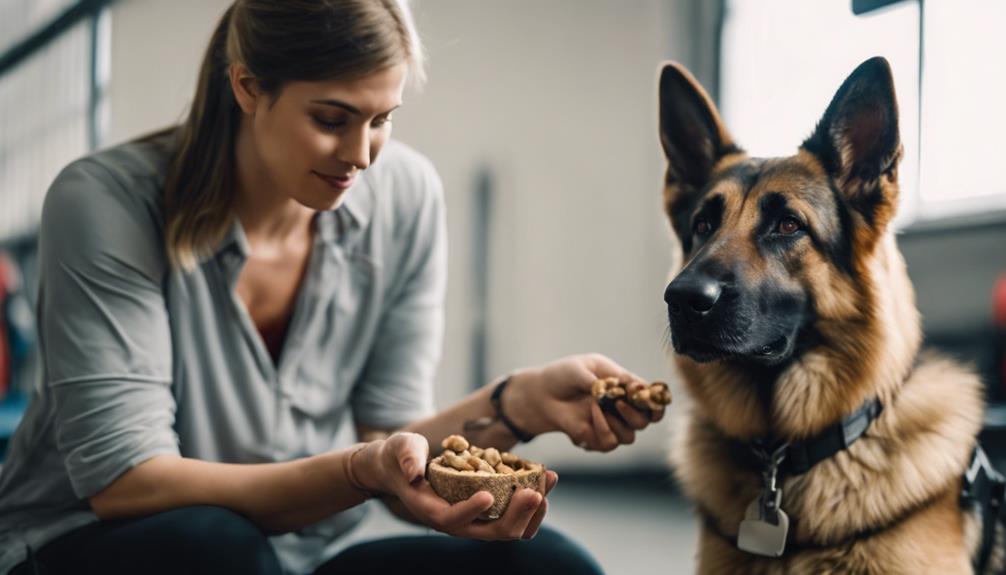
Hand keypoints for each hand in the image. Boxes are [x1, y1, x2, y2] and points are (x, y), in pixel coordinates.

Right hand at [353, 432, 558, 539]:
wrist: (403, 469)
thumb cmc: (401, 457)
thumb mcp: (400, 449)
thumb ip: (407, 457)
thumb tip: (414, 472)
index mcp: (431, 510)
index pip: (452, 519)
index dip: (470, 511)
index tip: (489, 495)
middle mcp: (455, 522)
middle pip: (490, 533)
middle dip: (516, 515)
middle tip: (534, 491)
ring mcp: (474, 520)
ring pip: (508, 529)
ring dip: (532, 511)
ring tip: (548, 480)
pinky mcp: (488, 512)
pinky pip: (515, 516)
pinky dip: (532, 502)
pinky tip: (545, 479)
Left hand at [505, 353, 665, 451]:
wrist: (541, 394)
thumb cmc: (564, 376)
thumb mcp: (581, 369)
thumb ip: (602, 379)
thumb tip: (621, 389)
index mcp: (625, 388)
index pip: (652, 400)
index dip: (657, 403)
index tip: (651, 401)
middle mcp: (622, 409)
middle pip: (646, 422)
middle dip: (635, 414)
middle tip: (618, 403)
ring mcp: (611, 426)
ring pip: (629, 437)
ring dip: (614, 423)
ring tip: (595, 406)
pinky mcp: (596, 440)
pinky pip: (609, 443)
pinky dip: (600, 430)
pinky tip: (586, 418)